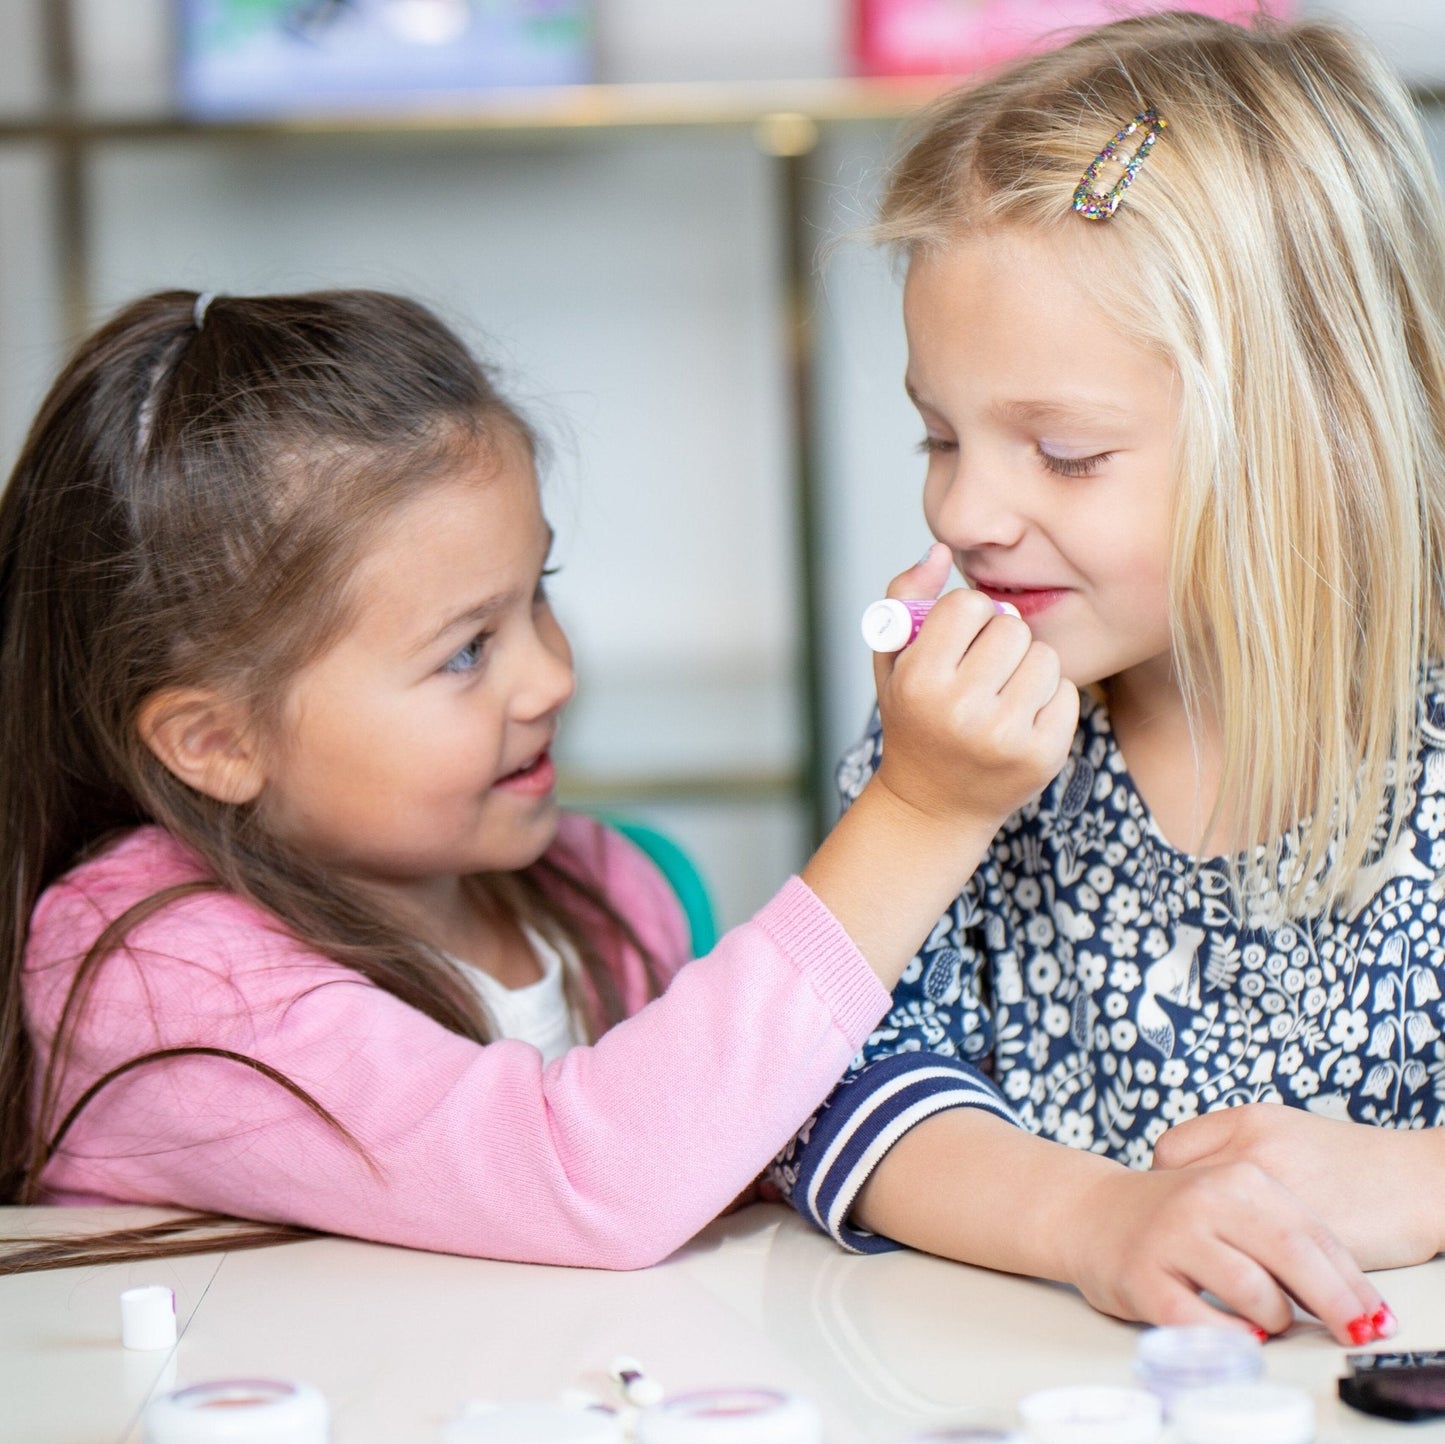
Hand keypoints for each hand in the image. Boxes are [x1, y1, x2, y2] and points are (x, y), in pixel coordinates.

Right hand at [872, 544, 1078, 834]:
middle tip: (983, 669)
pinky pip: (1067, 692)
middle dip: (1001, 641)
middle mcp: (960, 710)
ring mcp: (1004, 736)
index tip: (956, 643)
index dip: (965, 618)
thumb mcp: (892, 660)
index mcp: (919, 680)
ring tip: (1002, 694)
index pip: (968, 605)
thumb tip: (939, 550)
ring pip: (1044, 658)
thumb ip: (906, 597)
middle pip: (1012, 628)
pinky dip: (1049, 699)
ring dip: (1028, 668)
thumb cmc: (913, 719)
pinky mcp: (1042, 755)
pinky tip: (1022, 718)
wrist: (934, 804)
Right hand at [1066, 1157, 1391, 1344]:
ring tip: (1268, 1321)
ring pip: (1253, 1293)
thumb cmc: (1174, 1215)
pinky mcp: (1143, 1278)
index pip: (1314, 1234)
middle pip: (1293, 1258)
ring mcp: (1172, 1237)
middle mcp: (1205, 1199)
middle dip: (1334, 1305)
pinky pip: (1203, 1323)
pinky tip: (1236, 1334)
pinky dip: (1230, 1338)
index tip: (1374, 1316)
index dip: (1351, 1283)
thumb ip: (1284, 1233)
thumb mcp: (1233, 1201)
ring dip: (1275, 1320)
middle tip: (1354, 1334)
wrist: (1088, 1210)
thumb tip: (1350, 1296)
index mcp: (1237, 1175)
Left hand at [1153, 1102, 1444, 1271]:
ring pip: (1213, 1227)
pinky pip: (1254, 1261)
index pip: (1169, 1151)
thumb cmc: (1355, 1162)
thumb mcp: (1286, 1132)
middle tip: (1194, 1236)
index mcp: (1247, 1122)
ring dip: (1210, 1246)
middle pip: (1179, 1188)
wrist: (1421, 1181)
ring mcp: (1275, 1194)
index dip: (1170, 1179)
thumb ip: (1239, 1148)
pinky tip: (1259, 1278)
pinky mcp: (1299, 1238)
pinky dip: (1250, 1272)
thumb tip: (1197, 1177)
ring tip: (1221, 1260)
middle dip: (1183, 1216)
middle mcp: (1253, 1151)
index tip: (1179, 1200)